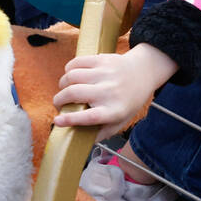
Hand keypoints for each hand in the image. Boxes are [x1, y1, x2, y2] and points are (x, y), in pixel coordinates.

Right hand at [52, 43, 179, 138]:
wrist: (144, 72)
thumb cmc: (128, 101)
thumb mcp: (121, 121)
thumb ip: (102, 133)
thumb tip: (79, 141)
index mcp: (114, 111)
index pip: (89, 117)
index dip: (70, 119)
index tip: (56, 121)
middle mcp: (109, 92)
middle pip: (74, 93)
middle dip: (59, 99)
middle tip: (59, 104)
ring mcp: (106, 73)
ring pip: (71, 76)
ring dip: (62, 84)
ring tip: (65, 89)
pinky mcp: (102, 60)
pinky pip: (76, 62)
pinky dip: (68, 69)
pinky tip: (71, 76)